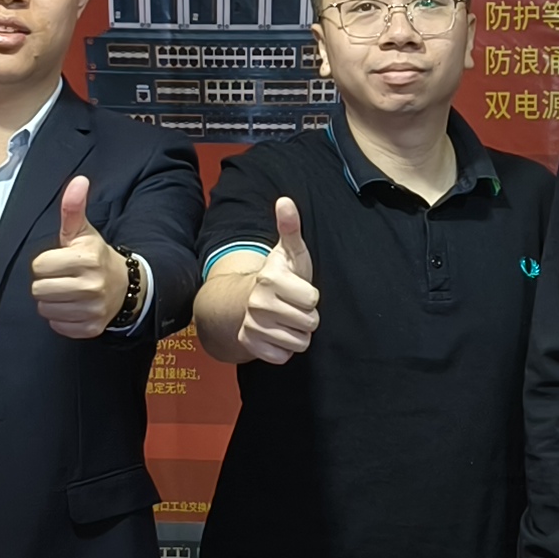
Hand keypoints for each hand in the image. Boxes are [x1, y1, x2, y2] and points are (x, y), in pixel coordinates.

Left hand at [29, 175, 125, 339]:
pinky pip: (58, 326)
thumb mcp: (83, 232)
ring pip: (46, 309)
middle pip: (39, 290)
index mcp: (86, 259)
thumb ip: (73, 208)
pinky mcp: (91, 327)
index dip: (46, 263)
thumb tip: (78, 181)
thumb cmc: (96, 256)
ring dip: (52, 301)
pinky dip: (61, 318)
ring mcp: (92, 309)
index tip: (59, 261)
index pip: (39, 265)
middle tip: (62, 277)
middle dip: (47, 283)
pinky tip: (73, 306)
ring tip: (67, 291)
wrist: (125, 285)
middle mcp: (91, 286)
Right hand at [237, 196, 322, 363]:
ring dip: (298, 334)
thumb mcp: (289, 253)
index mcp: (270, 279)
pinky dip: (284, 349)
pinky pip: (283, 356)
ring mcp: (252, 325)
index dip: (311, 296)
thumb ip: (290, 228)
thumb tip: (286, 201)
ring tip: (287, 320)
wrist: (246, 300)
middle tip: (294, 307)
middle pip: (309, 323)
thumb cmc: (279, 277)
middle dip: (307, 317)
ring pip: (298, 342)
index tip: (299, 290)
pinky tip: (277, 334)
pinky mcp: (249, 344)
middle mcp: (257, 303)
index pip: (313, 300)